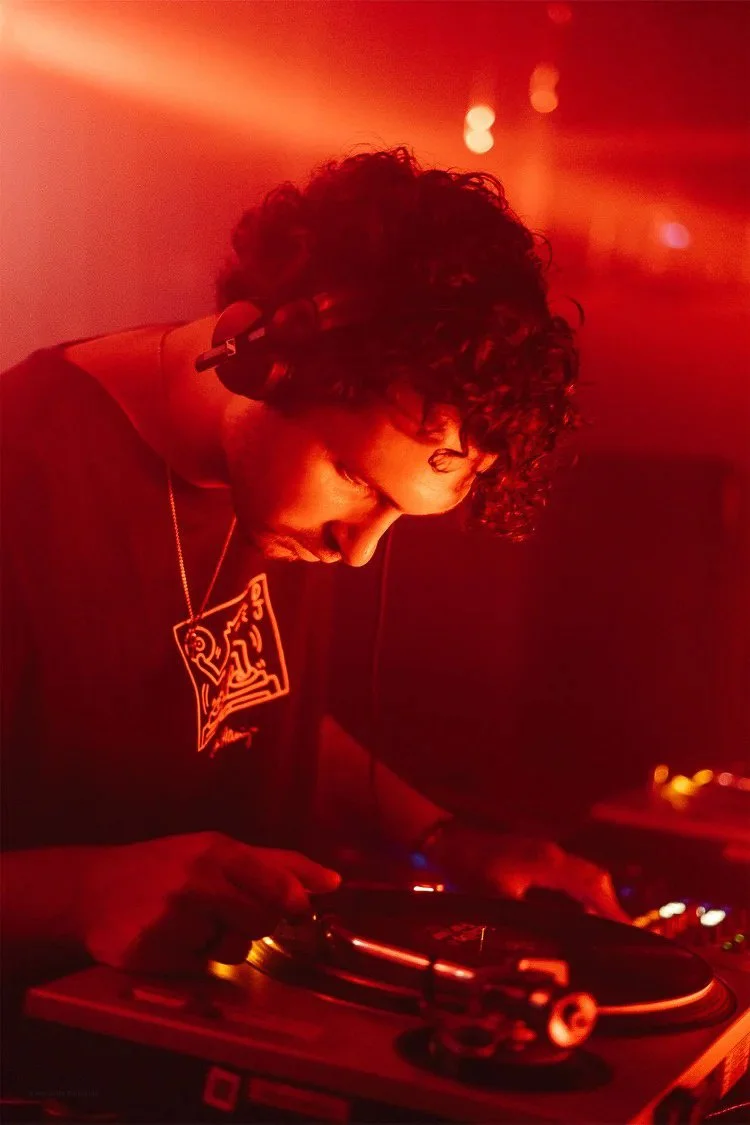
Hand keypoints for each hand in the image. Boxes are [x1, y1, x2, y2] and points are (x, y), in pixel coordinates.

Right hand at [82, 832, 340, 974]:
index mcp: (218, 850)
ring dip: (223, 942)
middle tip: (226, 910)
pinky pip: (200, 967)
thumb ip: (275, 865)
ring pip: (234, 947)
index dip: (295, 900)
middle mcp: (198, 880)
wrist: (93, 888)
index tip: (300, 911)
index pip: (276, 879)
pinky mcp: (155, 952)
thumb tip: (333, 882)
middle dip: (255, 921)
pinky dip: (193, 958)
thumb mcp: (216, 851)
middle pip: (263, 918)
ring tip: (192, 923)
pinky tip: (171, 939)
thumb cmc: (168, 866)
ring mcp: (174, 917)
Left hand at [426, 822, 629, 923]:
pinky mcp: (535, 855)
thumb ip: (528, 919)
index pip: (593, 887)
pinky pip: (570, 874)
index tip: (631, 935)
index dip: (614, 912)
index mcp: (548, 863)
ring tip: (606, 930)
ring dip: (597, 900)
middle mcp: (552, 854)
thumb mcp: (497, 898)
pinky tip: (577, 913)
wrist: (447, 842)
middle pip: (595, 879)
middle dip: (611, 907)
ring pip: (584, 875)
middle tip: (623, 937)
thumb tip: (553, 943)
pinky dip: (581, 894)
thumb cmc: (469, 869)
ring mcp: (544, 852)